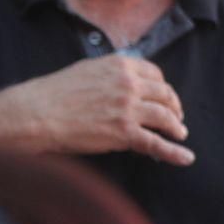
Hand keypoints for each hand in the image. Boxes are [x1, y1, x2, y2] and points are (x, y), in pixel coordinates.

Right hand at [0, 57, 192, 165]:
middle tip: (176, 116)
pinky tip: (186, 158)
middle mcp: (129, 85)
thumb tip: (124, 80)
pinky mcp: (124, 133)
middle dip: (174, 106)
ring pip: (166, 117)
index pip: (155, 74)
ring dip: (176, 126)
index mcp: (120, 66)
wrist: (37, 114)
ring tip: (179, 133)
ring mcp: (128, 109)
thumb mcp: (86, 70)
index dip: (163, 87)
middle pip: (165, 95)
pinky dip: (175, 152)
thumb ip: (110, 73)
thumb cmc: (54, 93)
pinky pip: (157, 144)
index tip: (163, 96)